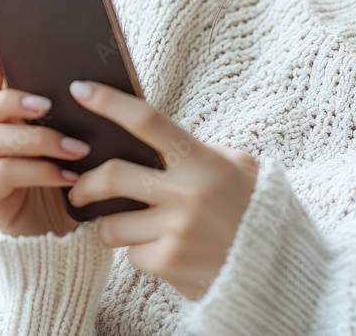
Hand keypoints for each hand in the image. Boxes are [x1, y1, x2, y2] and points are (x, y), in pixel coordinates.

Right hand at [0, 50, 93, 236]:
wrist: (73, 240)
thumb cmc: (81, 183)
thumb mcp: (87, 144)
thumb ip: (84, 115)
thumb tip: (106, 78)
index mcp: (16, 122)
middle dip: (13, 100)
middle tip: (48, 105)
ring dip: (35, 138)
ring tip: (76, 148)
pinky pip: (2, 175)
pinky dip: (38, 171)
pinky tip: (69, 176)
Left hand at [66, 79, 258, 299]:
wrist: (276, 266)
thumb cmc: (253, 210)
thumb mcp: (239, 168)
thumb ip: (200, 152)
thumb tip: (153, 142)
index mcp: (202, 160)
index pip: (147, 121)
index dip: (110, 103)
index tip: (81, 90)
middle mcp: (187, 192)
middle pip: (112, 176)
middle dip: (85, 183)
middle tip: (78, 188)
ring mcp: (177, 229)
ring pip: (111, 224)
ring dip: (110, 227)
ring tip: (125, 228)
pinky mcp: (169, 263)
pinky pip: (132, 255)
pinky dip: (141, 253)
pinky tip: (163, 253)